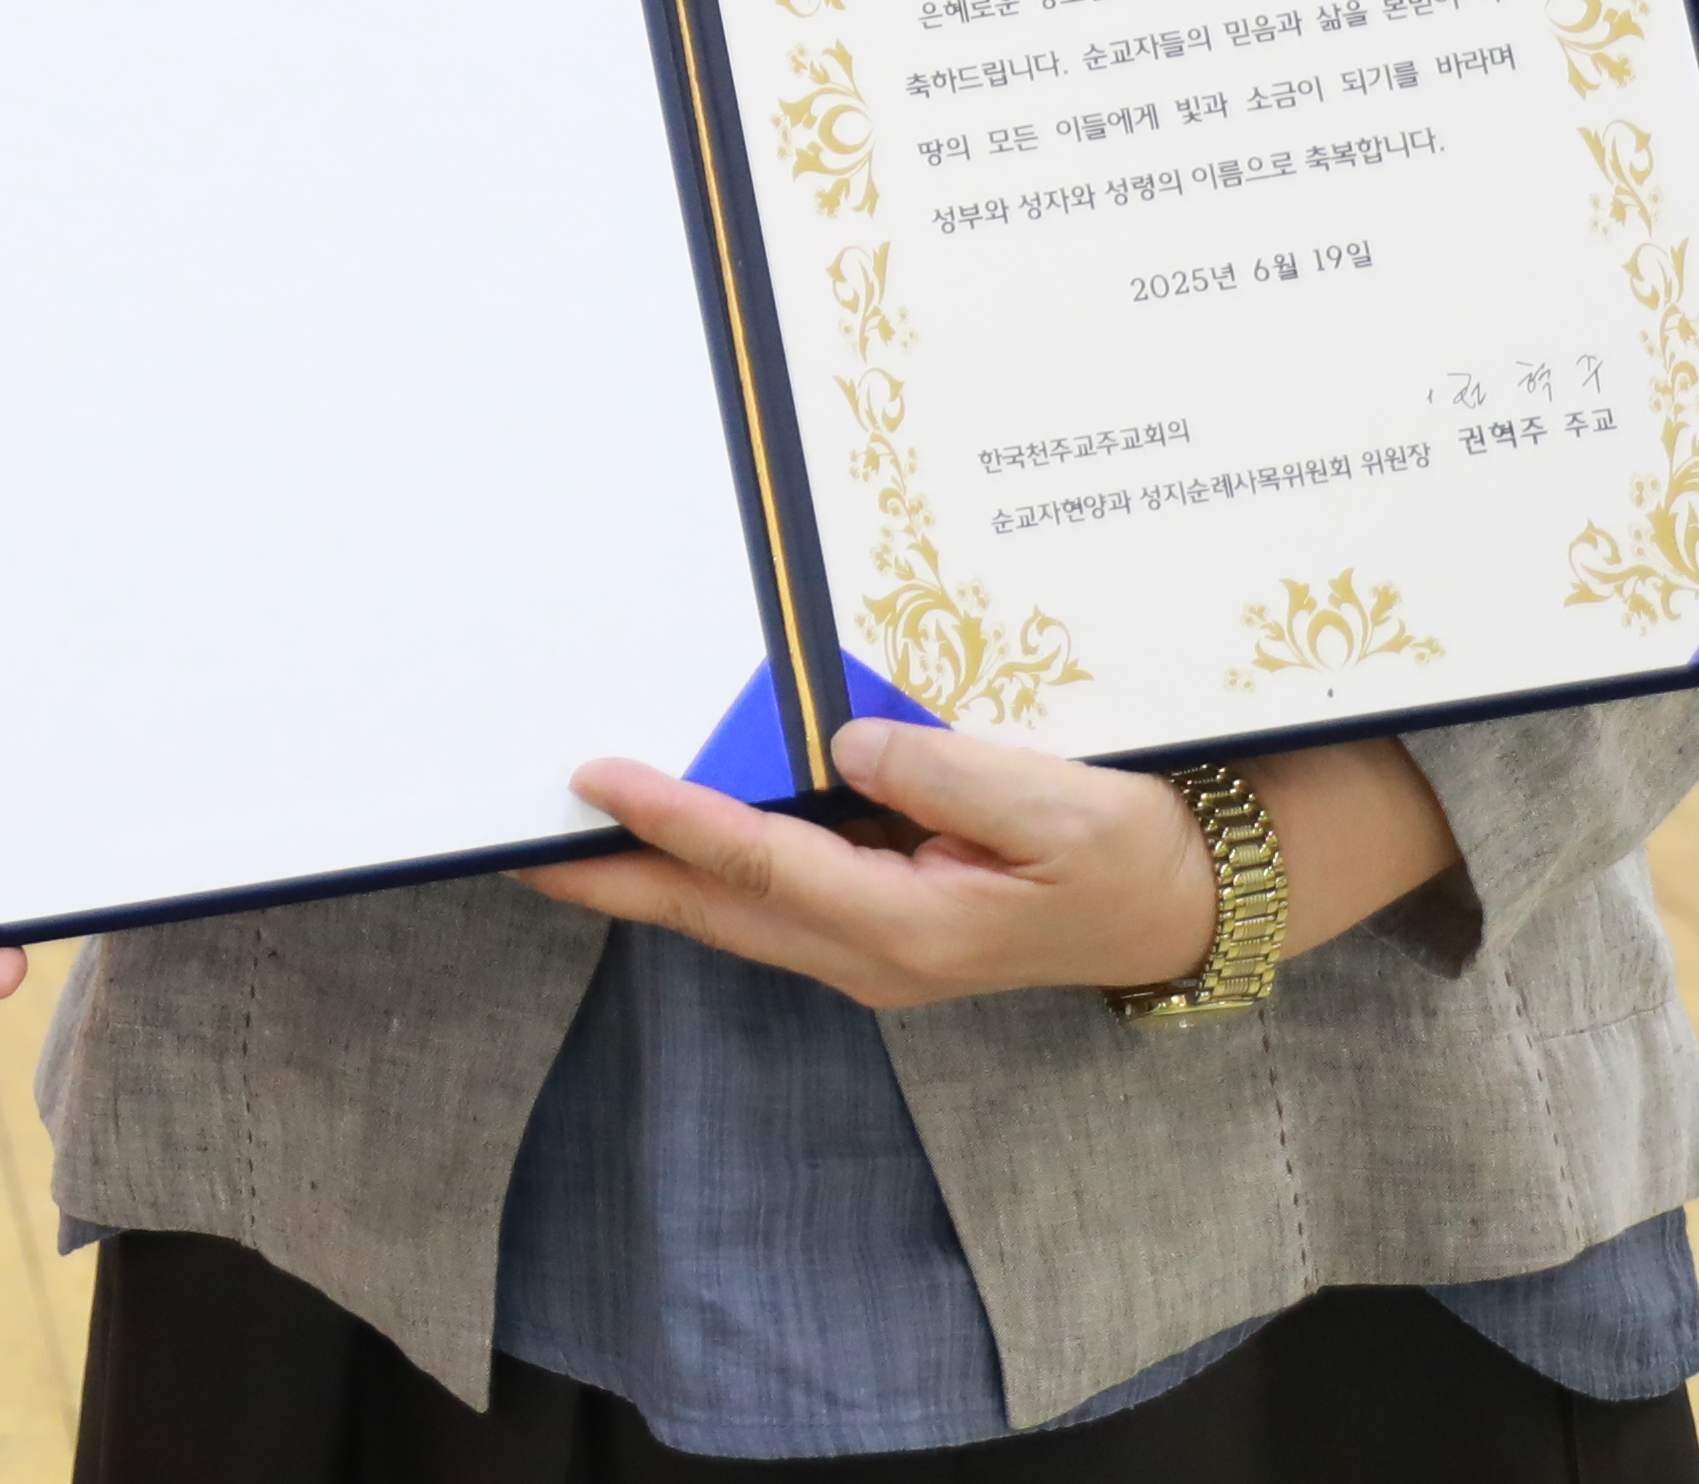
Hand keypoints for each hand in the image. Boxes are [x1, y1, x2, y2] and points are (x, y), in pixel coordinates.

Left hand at [515, 722, 1444, 1011]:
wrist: (1185, 907)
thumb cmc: (1127, 851)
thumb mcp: (1058, 804)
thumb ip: (949, 773)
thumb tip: (846, 744)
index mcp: (905, 928)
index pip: (756, 862)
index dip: (668, 818)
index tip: (590, 776)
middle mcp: (868, 953)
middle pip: (712, 908)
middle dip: (612, 877)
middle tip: (513, 843)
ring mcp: (868, 948)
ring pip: (731, 908)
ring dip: (648, 872)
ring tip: (563, 828)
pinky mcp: (877, 922)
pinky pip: (769, 892)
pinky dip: (707, 860)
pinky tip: (673, 820)